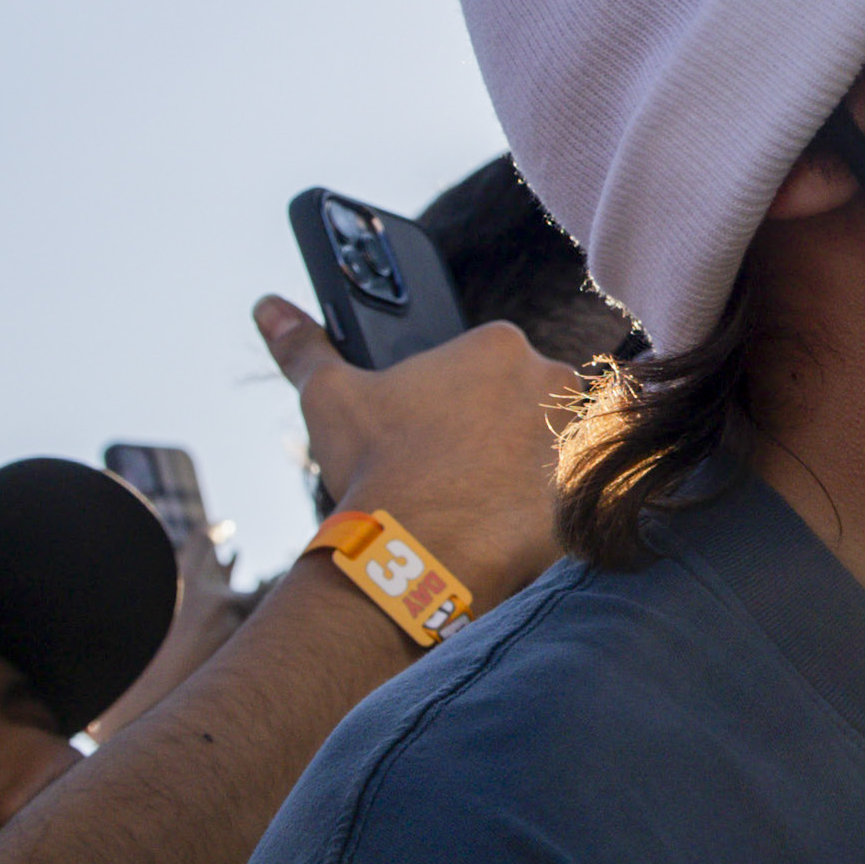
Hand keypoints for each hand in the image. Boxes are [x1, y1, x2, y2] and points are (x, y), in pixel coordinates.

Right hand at [260, 302, 580, 616]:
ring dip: (537, 469)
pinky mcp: (595, 494)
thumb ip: (304, 346)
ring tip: (488, 505)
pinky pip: (586, 498)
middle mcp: (553, 380)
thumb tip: (269, 309)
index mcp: (498, 345)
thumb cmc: (374, 468)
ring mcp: (581, 438)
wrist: (414, 555)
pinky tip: (519, 530)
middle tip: (462, 474)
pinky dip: (560, 512)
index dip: (464, 402)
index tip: (442, 436)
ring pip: (563, 447)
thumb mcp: (329, 398)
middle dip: (504, 433)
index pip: (491, 364)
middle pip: (532, 402)